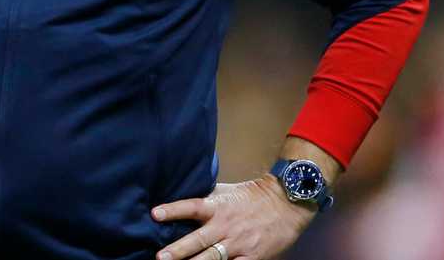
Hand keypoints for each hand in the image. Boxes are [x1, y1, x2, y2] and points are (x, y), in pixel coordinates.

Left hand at [151, 175, 315, 259]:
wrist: (287, 202)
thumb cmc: (254, 196)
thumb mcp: (228, 191)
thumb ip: (208, 197)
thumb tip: (185, 195)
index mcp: (218, 207)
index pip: (191, 207)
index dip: (173, 210)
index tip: (155, 214)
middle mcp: (225, 226)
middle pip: (198, 240)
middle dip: (178, 250)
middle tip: (161, 257)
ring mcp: (239, 243)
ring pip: (212, 258)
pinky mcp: (252, 258)